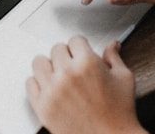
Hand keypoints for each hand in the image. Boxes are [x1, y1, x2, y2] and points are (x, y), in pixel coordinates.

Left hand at [26, 37, 147, 133]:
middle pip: (56, 49)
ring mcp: (52, 90)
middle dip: (67, 56)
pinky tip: (49, 88)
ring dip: (49, 66)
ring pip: (39, 62)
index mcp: (87, 63)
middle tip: (74, 67)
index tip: (82, 53)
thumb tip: (112, 45)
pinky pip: (30, 83)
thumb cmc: (119, 114)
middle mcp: (67, 74)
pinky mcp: (43, 107)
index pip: (75, 40)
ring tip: (59, 75)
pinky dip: (38, 84)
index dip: (81, 47)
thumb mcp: (124, 79)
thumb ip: (114, 58)